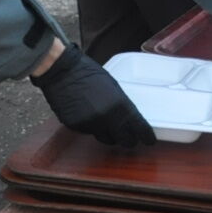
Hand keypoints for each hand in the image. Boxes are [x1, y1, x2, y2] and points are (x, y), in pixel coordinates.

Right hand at [31, 44, 155, 147]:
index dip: (145, 136)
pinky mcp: (76, 127)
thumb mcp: (113, 86)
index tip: (149, 141)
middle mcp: (107, 118)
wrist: (62, 71)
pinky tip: (89, 116)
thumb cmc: (89, 73)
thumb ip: (121, 104)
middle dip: (128, 140)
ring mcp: (90, 124)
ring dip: (110, 135)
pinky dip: (92, 128)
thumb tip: (128, 118)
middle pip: (123, 140)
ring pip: (106, 138)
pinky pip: (89, 133)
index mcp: (120, 105)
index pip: (138, 127)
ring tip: (108, 125)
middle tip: (130, 138)